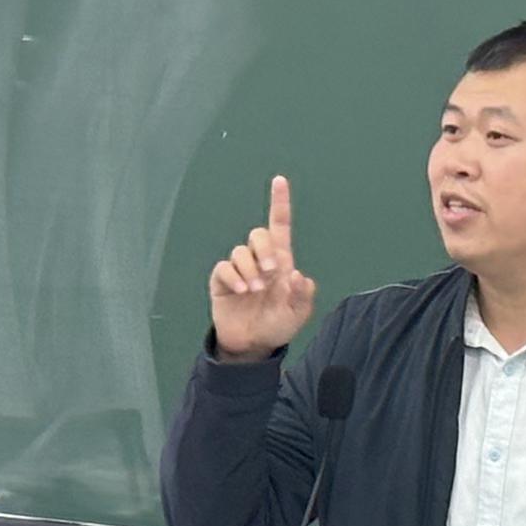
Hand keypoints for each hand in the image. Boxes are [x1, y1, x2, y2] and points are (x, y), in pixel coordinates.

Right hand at [207, 175, 318, 356]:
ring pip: (240, 251)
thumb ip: (303, 295)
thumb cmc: (277, 326)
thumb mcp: (298, 314)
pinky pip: (224, 268)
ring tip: (255, 291)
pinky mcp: (222, 281)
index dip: (280, 203)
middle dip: (264, 249)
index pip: (280, 226)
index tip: (280, 180)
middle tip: (270, 272)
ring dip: (250, 269)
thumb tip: (297, 274)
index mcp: (281, 262)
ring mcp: (240, 270)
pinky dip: (234, 278)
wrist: (253, 345)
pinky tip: (243, 292)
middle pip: (258, 234)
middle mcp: (259, 261)